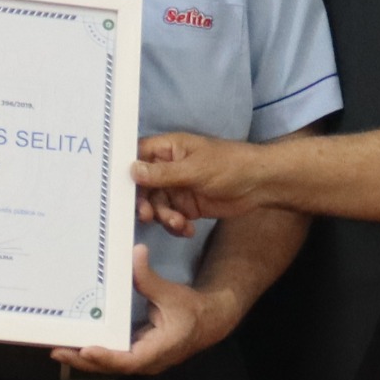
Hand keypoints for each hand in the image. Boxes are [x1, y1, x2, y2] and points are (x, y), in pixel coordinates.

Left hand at [62, 246, 242, 378]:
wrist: (208, 322)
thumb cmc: (191, 310)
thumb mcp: (171, 294)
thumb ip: (149, 278)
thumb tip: (136, 253)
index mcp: (159, 350)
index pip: (130, 360)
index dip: (108, 356)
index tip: (87, 350)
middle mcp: (146, 361)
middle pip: (111, 366)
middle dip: (83, 360)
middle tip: (57, 351)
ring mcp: (139, 360)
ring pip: (108, 364)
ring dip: (83, 359)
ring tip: (57, 348)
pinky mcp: (133, 353)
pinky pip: (111, 356)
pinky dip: (92, 352)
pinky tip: (73, 343)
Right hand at [134, 132, 271, 236]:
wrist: (261, 185)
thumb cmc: (230, 165)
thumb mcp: (194, 169)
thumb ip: (162, 174)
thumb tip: (132, 170)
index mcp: (168, 149)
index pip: (137, 156)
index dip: (126, 171)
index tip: (118, 190)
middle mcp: (169, 168)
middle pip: (143, 186)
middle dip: (145, 202)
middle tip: (148, 215)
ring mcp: (177, 188)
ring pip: (156, 205)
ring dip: (163, 217)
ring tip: (179, 223)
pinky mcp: (187, 206)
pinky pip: (171, 217)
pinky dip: (176, 226)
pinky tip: (188, 230)